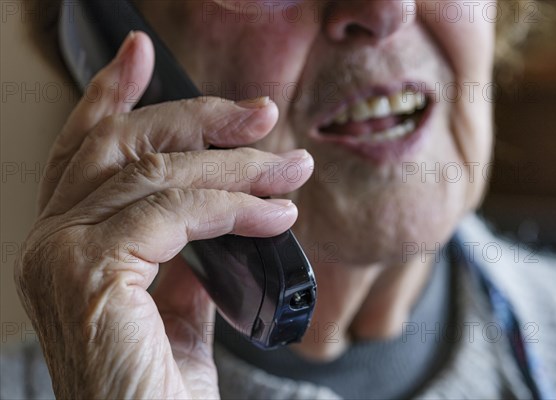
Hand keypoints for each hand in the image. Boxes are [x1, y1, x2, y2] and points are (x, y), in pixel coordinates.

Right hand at [14, 31, 312, 397]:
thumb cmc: (159, 388)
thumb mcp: (176, 311)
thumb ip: (184, 262)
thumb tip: (216, 223)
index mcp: (65, 243)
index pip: (86, 150)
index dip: (112, 95)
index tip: (143, 56)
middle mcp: (50, 240)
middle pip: (125, 144)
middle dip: (198, 118)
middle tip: (261, 114)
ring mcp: (62, 253)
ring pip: (160, 172)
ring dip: (237, 165)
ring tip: (290, 169)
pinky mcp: (90, 271)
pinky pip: (178, 210)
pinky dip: (235, 206)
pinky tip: (276, 215)